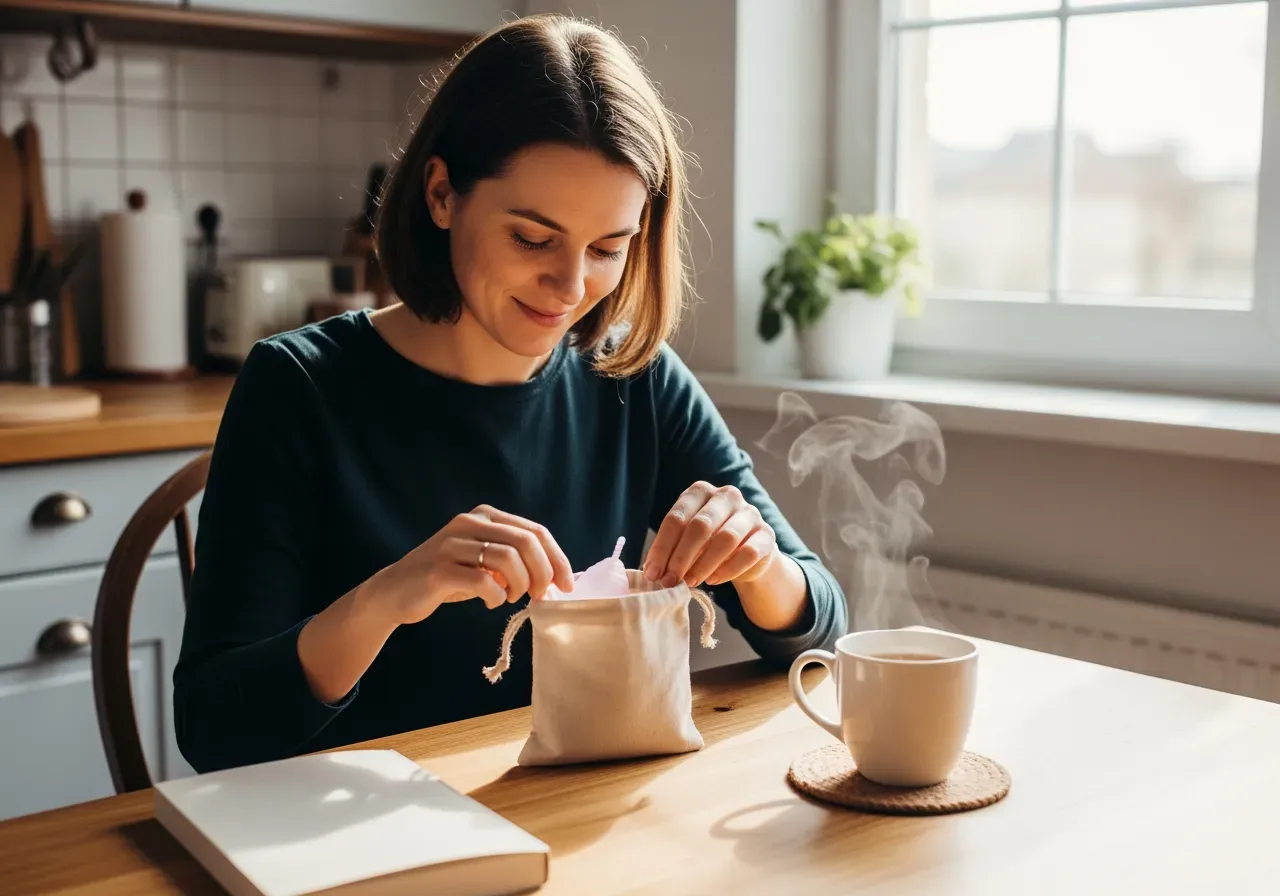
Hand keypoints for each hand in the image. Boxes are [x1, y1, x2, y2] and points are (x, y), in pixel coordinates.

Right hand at [375, 505, 574, 625]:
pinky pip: (483, 581)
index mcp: (485, 516)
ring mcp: (452, 544)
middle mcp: (469, 522)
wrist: (395, 592)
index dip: (557, 558)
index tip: (566, 584)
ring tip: (511, 598)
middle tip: (540, 595)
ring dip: (520, 585)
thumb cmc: (448, 578)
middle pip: (525, 542)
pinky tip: (492, 602)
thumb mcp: (483, 561)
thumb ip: (514, 560)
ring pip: (508, 558)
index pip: (535, 531)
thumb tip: (556, 576)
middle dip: (543, 572)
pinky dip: (496, 596)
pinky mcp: (439, 570)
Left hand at [644, 481, 778, 588]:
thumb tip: (652, 573)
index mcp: (700, 491)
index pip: (677, 518)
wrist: (748, 552)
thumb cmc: (708, 544)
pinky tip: (713, 580)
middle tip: (670, 580)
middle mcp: (726, 496)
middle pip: (701, 526)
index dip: (662, 548)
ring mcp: (750, 513)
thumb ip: (671, 552)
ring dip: (704, 565)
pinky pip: (748, 553)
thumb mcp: (687, 541)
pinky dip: (728, 570)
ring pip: (726, 539)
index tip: (652, 573)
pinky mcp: (767, 534)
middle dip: (681, 557)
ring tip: (690, 582)